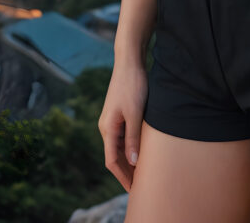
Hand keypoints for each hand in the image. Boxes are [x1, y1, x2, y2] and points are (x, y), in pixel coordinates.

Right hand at [98, 59, 148, 191]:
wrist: (129, 61)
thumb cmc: (132, 85)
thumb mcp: (135, 113)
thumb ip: (133, 138)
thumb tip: (132, 162)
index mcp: (107, 129)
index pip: (112, 161)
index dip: (123, 176)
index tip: (134, 188)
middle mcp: (106, 127)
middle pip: (114, 156)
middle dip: (126, 171)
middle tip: (141, 184)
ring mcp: (112, 120)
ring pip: (119, 147)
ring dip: (129, 160)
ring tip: (142, 172)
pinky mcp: (119, 113)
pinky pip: (123, 136)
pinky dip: (131, 147)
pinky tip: (141, 151)